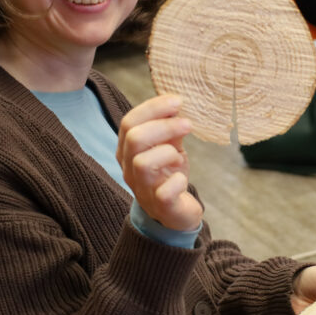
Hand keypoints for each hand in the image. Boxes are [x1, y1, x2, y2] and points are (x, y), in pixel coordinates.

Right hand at [117, 94, 202, 231]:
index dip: (153, 108)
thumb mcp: (169, 145)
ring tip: (180, 154)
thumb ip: (168, 127)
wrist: (174, 212)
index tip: (177, 101)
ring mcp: (143, 189)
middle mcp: (129, 169)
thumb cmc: (169, 174)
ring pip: (143, 163)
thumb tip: (175, 102)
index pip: (129, 122)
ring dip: (167, 152)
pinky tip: (182, 178)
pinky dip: (177, 181)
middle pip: (134, 138)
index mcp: (128, 150)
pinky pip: (164, 192)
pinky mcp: (161, 206)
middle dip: (164, 125)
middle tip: (188, 124)